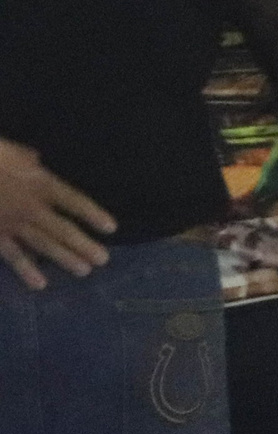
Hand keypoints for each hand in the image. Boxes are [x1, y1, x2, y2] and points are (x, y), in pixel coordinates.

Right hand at [0, 138, 114, 290]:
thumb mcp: (7, 149)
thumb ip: (25, 158)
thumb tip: (36, 159)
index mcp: (38, 182)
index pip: (73, 200)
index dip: (92, 213)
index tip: (110, 227)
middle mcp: (30, 206)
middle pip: (62, 229)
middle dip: (83, 245)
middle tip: (103, 260)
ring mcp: (11, 223)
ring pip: (43, 244)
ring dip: (64, 258)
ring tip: (84, 271)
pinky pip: (13, 255)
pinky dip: (26, 270)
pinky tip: (40, 284)